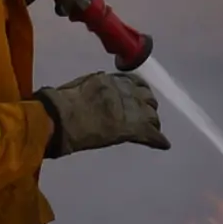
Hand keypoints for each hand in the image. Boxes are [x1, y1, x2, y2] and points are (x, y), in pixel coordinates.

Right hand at [35, 70, 168, 156]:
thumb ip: (92, 88)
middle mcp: (124, 91)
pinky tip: (163, 144)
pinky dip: (158, 140)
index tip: (137, 96)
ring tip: (152, 129)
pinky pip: (153, 135)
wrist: (61, 117)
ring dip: (152, 122)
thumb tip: (92, 92)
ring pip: (152, 116)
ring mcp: (131, 109)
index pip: (133, 82)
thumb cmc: (59, 104)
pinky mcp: (134, 128)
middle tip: (144, 115)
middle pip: (147, 98)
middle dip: (147, 106)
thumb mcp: (77, 88)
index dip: (137, 91)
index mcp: (109, 79)